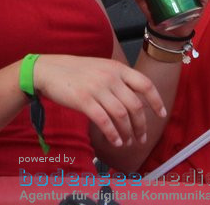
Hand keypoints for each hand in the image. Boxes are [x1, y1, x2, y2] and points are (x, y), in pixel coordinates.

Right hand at [30, 54, 164, 148]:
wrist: (48, 70)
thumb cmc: (74, 71)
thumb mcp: (101, 67)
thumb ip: (118, 79)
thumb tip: (136, 100)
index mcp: (117, 68)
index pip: (145, 84)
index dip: (156, 101)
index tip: (161, 114)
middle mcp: (109, 77)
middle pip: (135, 105)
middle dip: (141, 126)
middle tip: (141, 138)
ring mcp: (96, 88)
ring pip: (121, 115)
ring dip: (128, 132)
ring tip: (128, 142)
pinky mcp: (83, 100)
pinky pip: (104, 121)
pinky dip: (113, 134)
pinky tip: (115, 141)